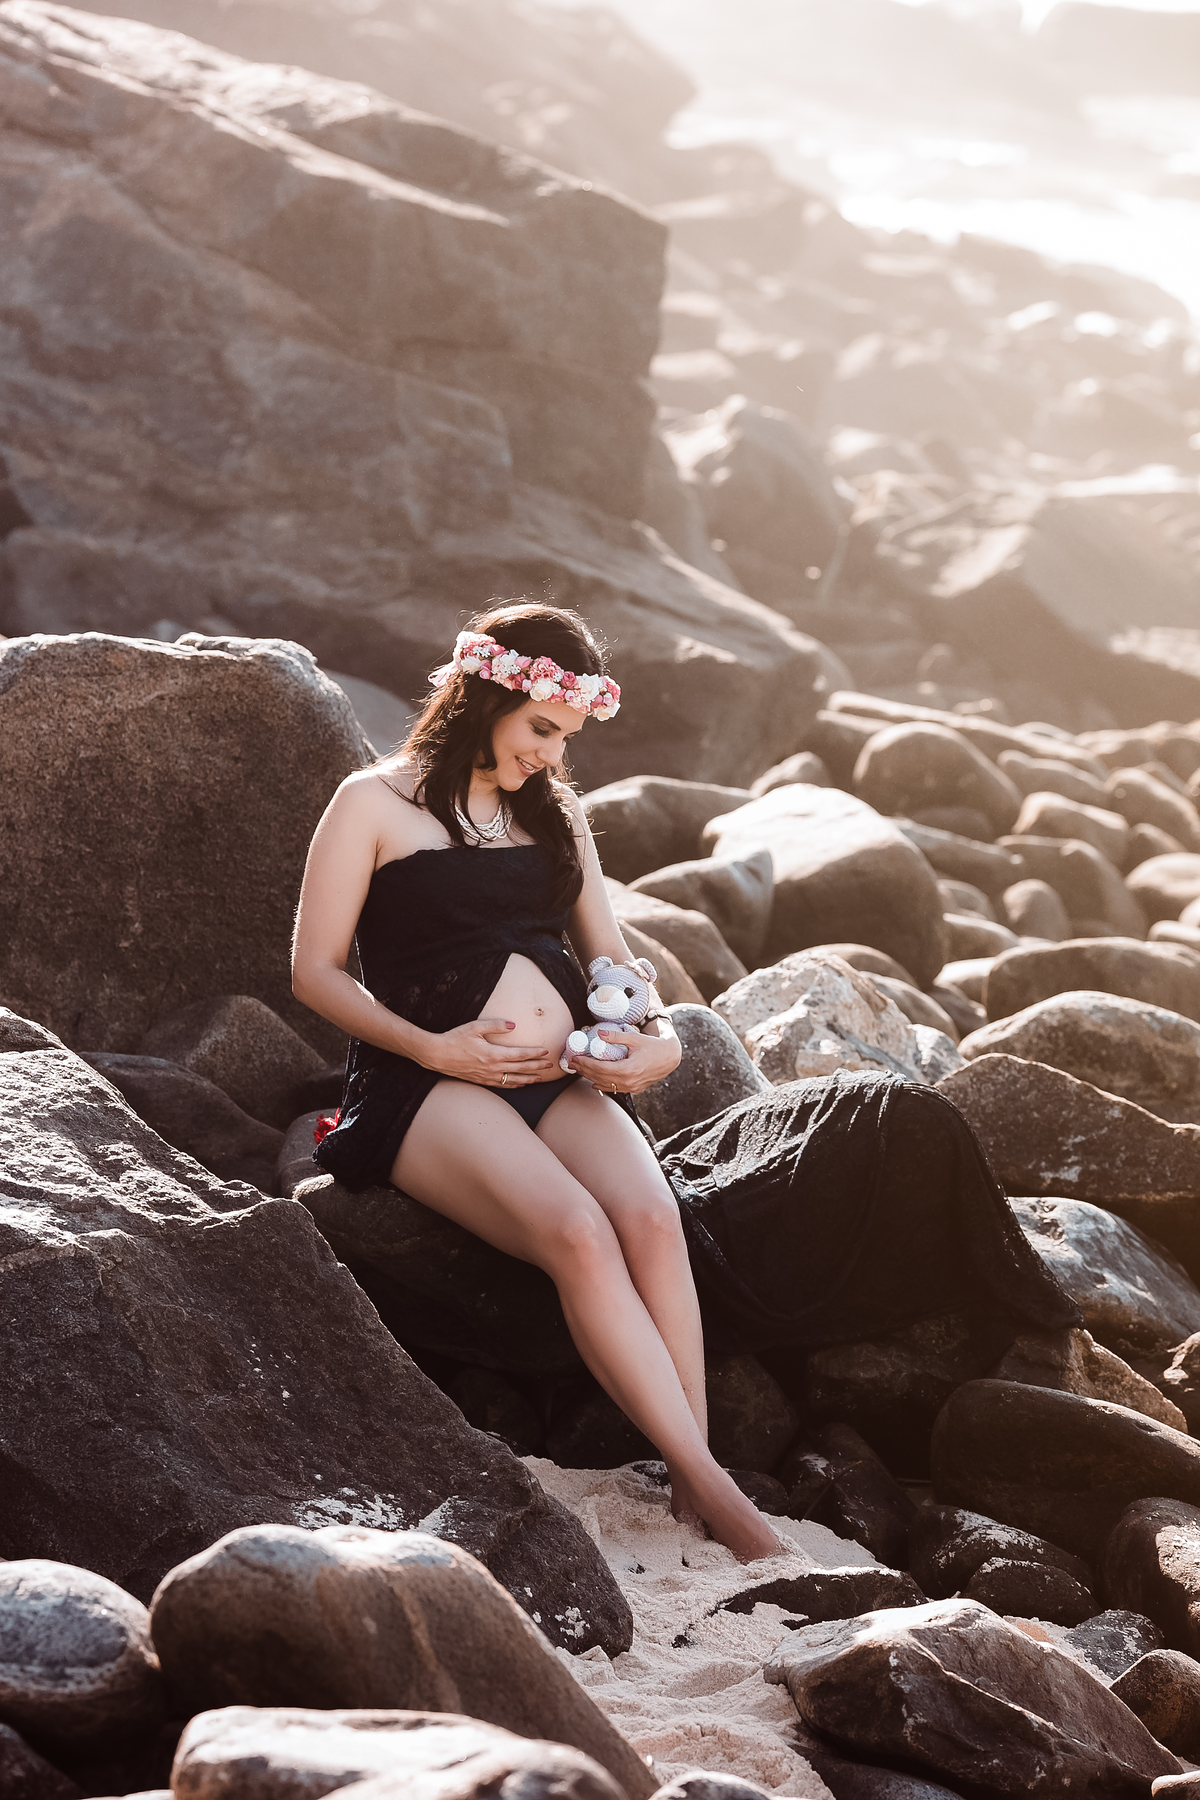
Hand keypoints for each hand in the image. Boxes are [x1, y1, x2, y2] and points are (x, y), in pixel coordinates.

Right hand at [422, 1018, 556, 1086]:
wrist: (437, 1055)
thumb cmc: (455, 1039)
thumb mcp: (475, 1027)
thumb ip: (496, 1025)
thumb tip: (513, 1025)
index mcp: (493, 1054)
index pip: (520, 1054)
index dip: (534, 1053)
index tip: (545, 1052)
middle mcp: (493, 1068)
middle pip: (521, 1068)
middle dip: (537, 1067)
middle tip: (550, 1065)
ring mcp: (487, 1076)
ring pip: (513, 1080)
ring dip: (529, 1079)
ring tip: (540, 1078)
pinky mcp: (481, 1081)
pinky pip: (502, 1085)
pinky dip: (514, 1085)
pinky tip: (520, 1084)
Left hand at [566, 1025, 680, 1095]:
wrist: (670, 1058)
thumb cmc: (654, 1046)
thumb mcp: (636, 1038)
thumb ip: (617, 1037)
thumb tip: (599, 1034)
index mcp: (628, 1069)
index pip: (600, 1068)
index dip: (585, 1064)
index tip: (575, 1058)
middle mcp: (629, 1081)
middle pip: (600, 1077)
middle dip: (584, 1070)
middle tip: (571, 1063)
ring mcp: (632, 1087)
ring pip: (606, 1084)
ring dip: (590, 1078)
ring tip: (579, 1070)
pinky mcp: (634, 1089)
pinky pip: (615, 1088)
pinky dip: (602, 1085)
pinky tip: (593, 1082)